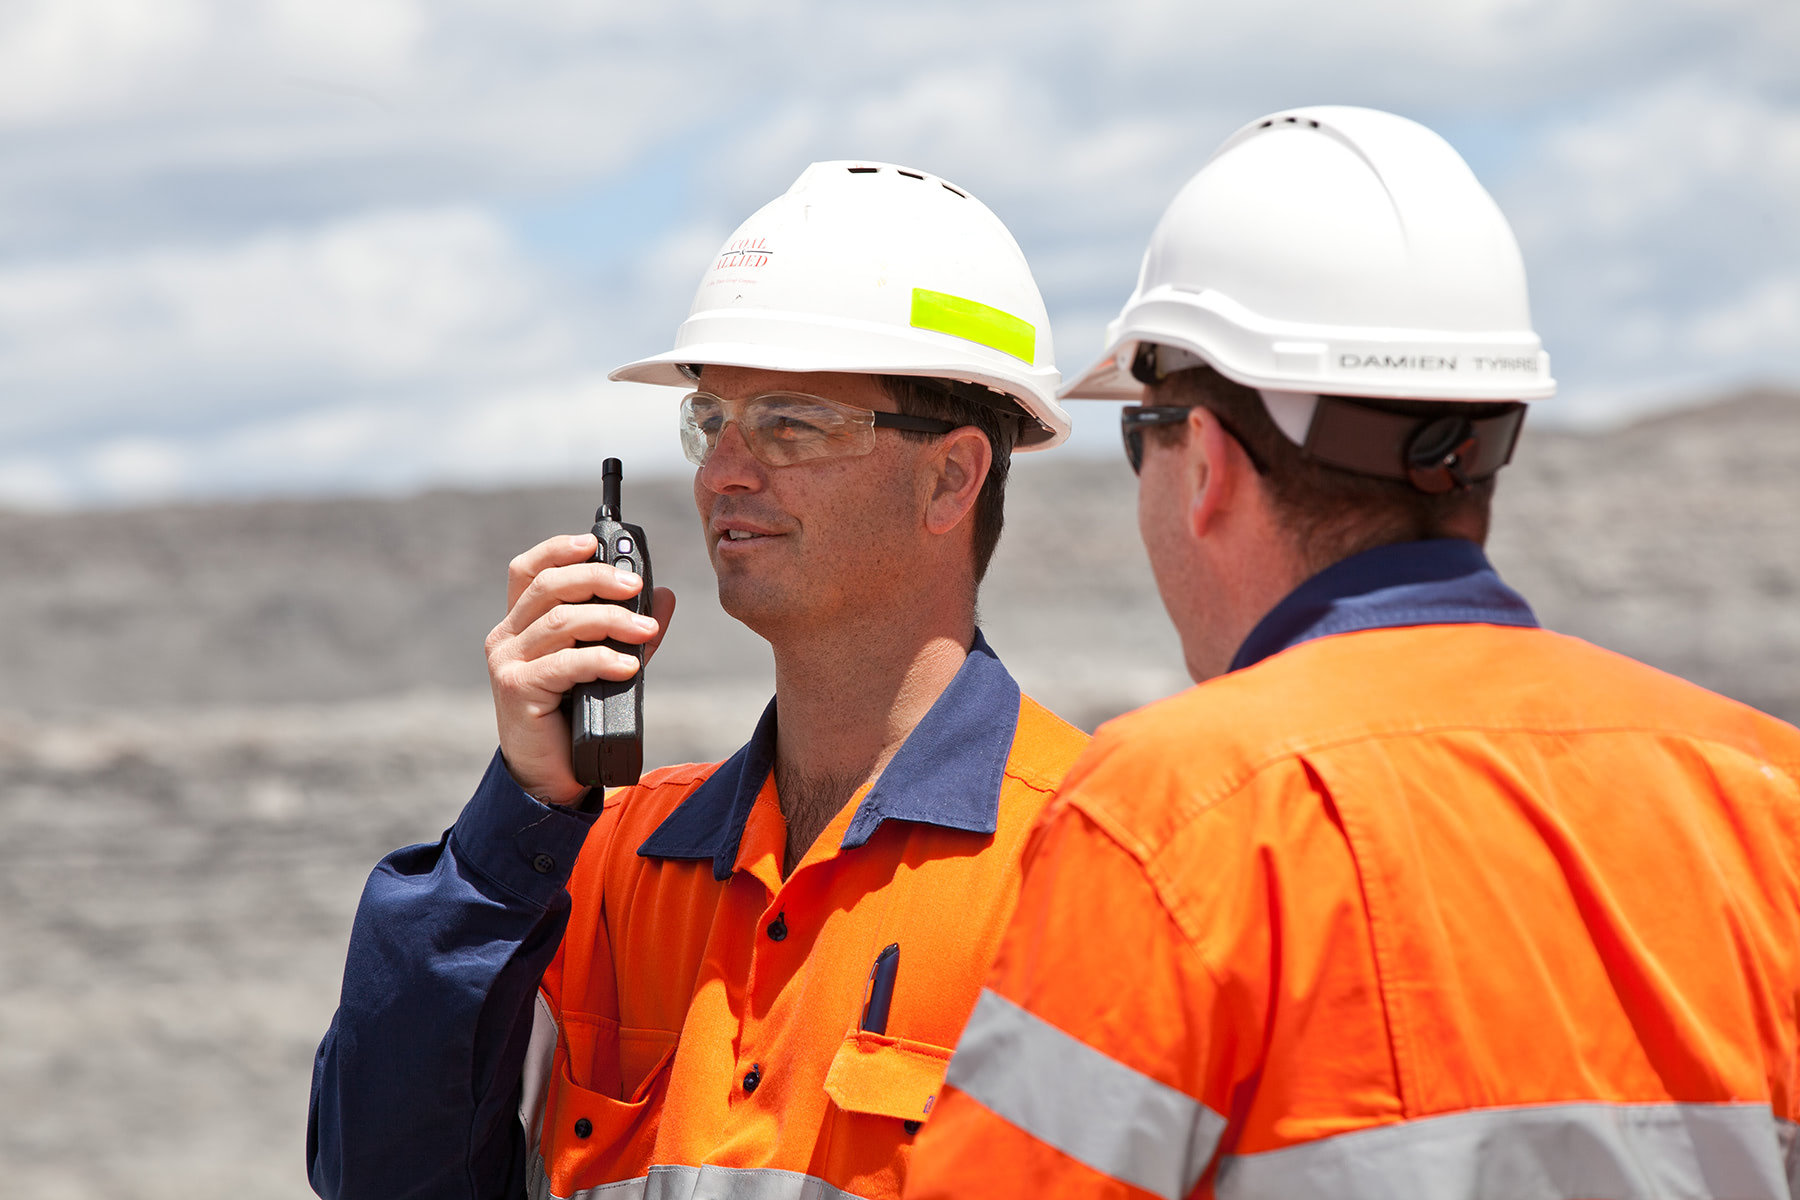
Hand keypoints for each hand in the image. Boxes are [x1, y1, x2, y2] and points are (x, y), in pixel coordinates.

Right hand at [485, 533, 676, 805]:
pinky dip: (600, 659)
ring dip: (610, 621)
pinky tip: (629, 664)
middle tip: (636, 585)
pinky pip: (563, 663)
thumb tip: (665, 597)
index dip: (558, 549)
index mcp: (521, 622)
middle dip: (597, 579)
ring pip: (560, 622)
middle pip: (549, 587)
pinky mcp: (516, 690)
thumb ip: (630, 630)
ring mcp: (507, 662)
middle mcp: (507, 637)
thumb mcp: (606, 663)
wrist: (551, 775)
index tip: (594, 542)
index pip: (529, 570)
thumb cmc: (575, 714)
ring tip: (646, 630)